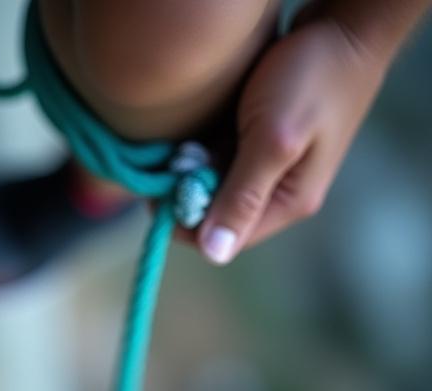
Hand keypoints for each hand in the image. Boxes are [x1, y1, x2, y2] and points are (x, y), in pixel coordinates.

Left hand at [187, 16, 387, 263]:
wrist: (342, 28)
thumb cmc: (312, 81)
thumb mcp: (274, 140)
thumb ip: (243, 195)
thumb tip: (215, 254)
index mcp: (287, 202)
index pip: (223, 238)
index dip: (184, 223)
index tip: (156, 197)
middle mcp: (277, 192)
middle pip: (215, 214)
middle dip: (185, 195)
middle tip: (171, 162)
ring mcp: (269, 167)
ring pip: (213, 187)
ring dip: (189, 172)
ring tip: (180, 145)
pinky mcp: (259, 142)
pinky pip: (219, 161)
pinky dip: (199, 152)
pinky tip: (191, 133)